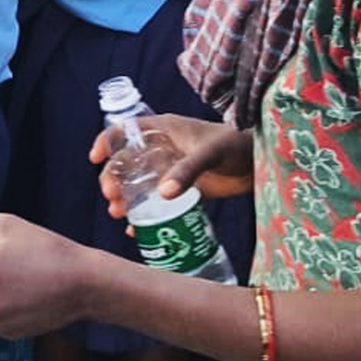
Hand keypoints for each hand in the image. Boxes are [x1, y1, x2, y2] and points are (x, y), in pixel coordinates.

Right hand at [93, 115, 253, 218]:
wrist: (265, 161)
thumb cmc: (237, 144)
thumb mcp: (209, 153)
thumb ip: (186, 171)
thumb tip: (162, 194)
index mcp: (164, 129)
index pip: (126, 129)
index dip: (107, 141)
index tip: (95, 159)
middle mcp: (163, 148)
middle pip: (128, 161)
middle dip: (114, 178)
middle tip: (112, 198)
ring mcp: (173, 170)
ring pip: (140, 183)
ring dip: (126, 198)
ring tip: (119, 214)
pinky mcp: (187, 190)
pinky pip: (160, 203)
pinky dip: (148, 215)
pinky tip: (138, 230)